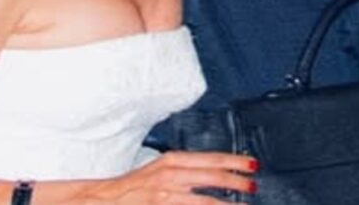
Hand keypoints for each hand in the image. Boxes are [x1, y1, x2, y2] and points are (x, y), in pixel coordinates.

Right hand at [83, 151, 255, 203]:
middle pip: (213, 177)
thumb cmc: (135, 187)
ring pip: (207, 201)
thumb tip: (216, 174)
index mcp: (172, 161)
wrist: (104, 200)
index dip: (235, 162)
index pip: (211, 158)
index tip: (252, 164)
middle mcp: (171, 176)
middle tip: (253, 186)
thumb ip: (187, 171)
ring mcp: (166, 196)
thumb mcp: (162, 170)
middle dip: (238, 183)